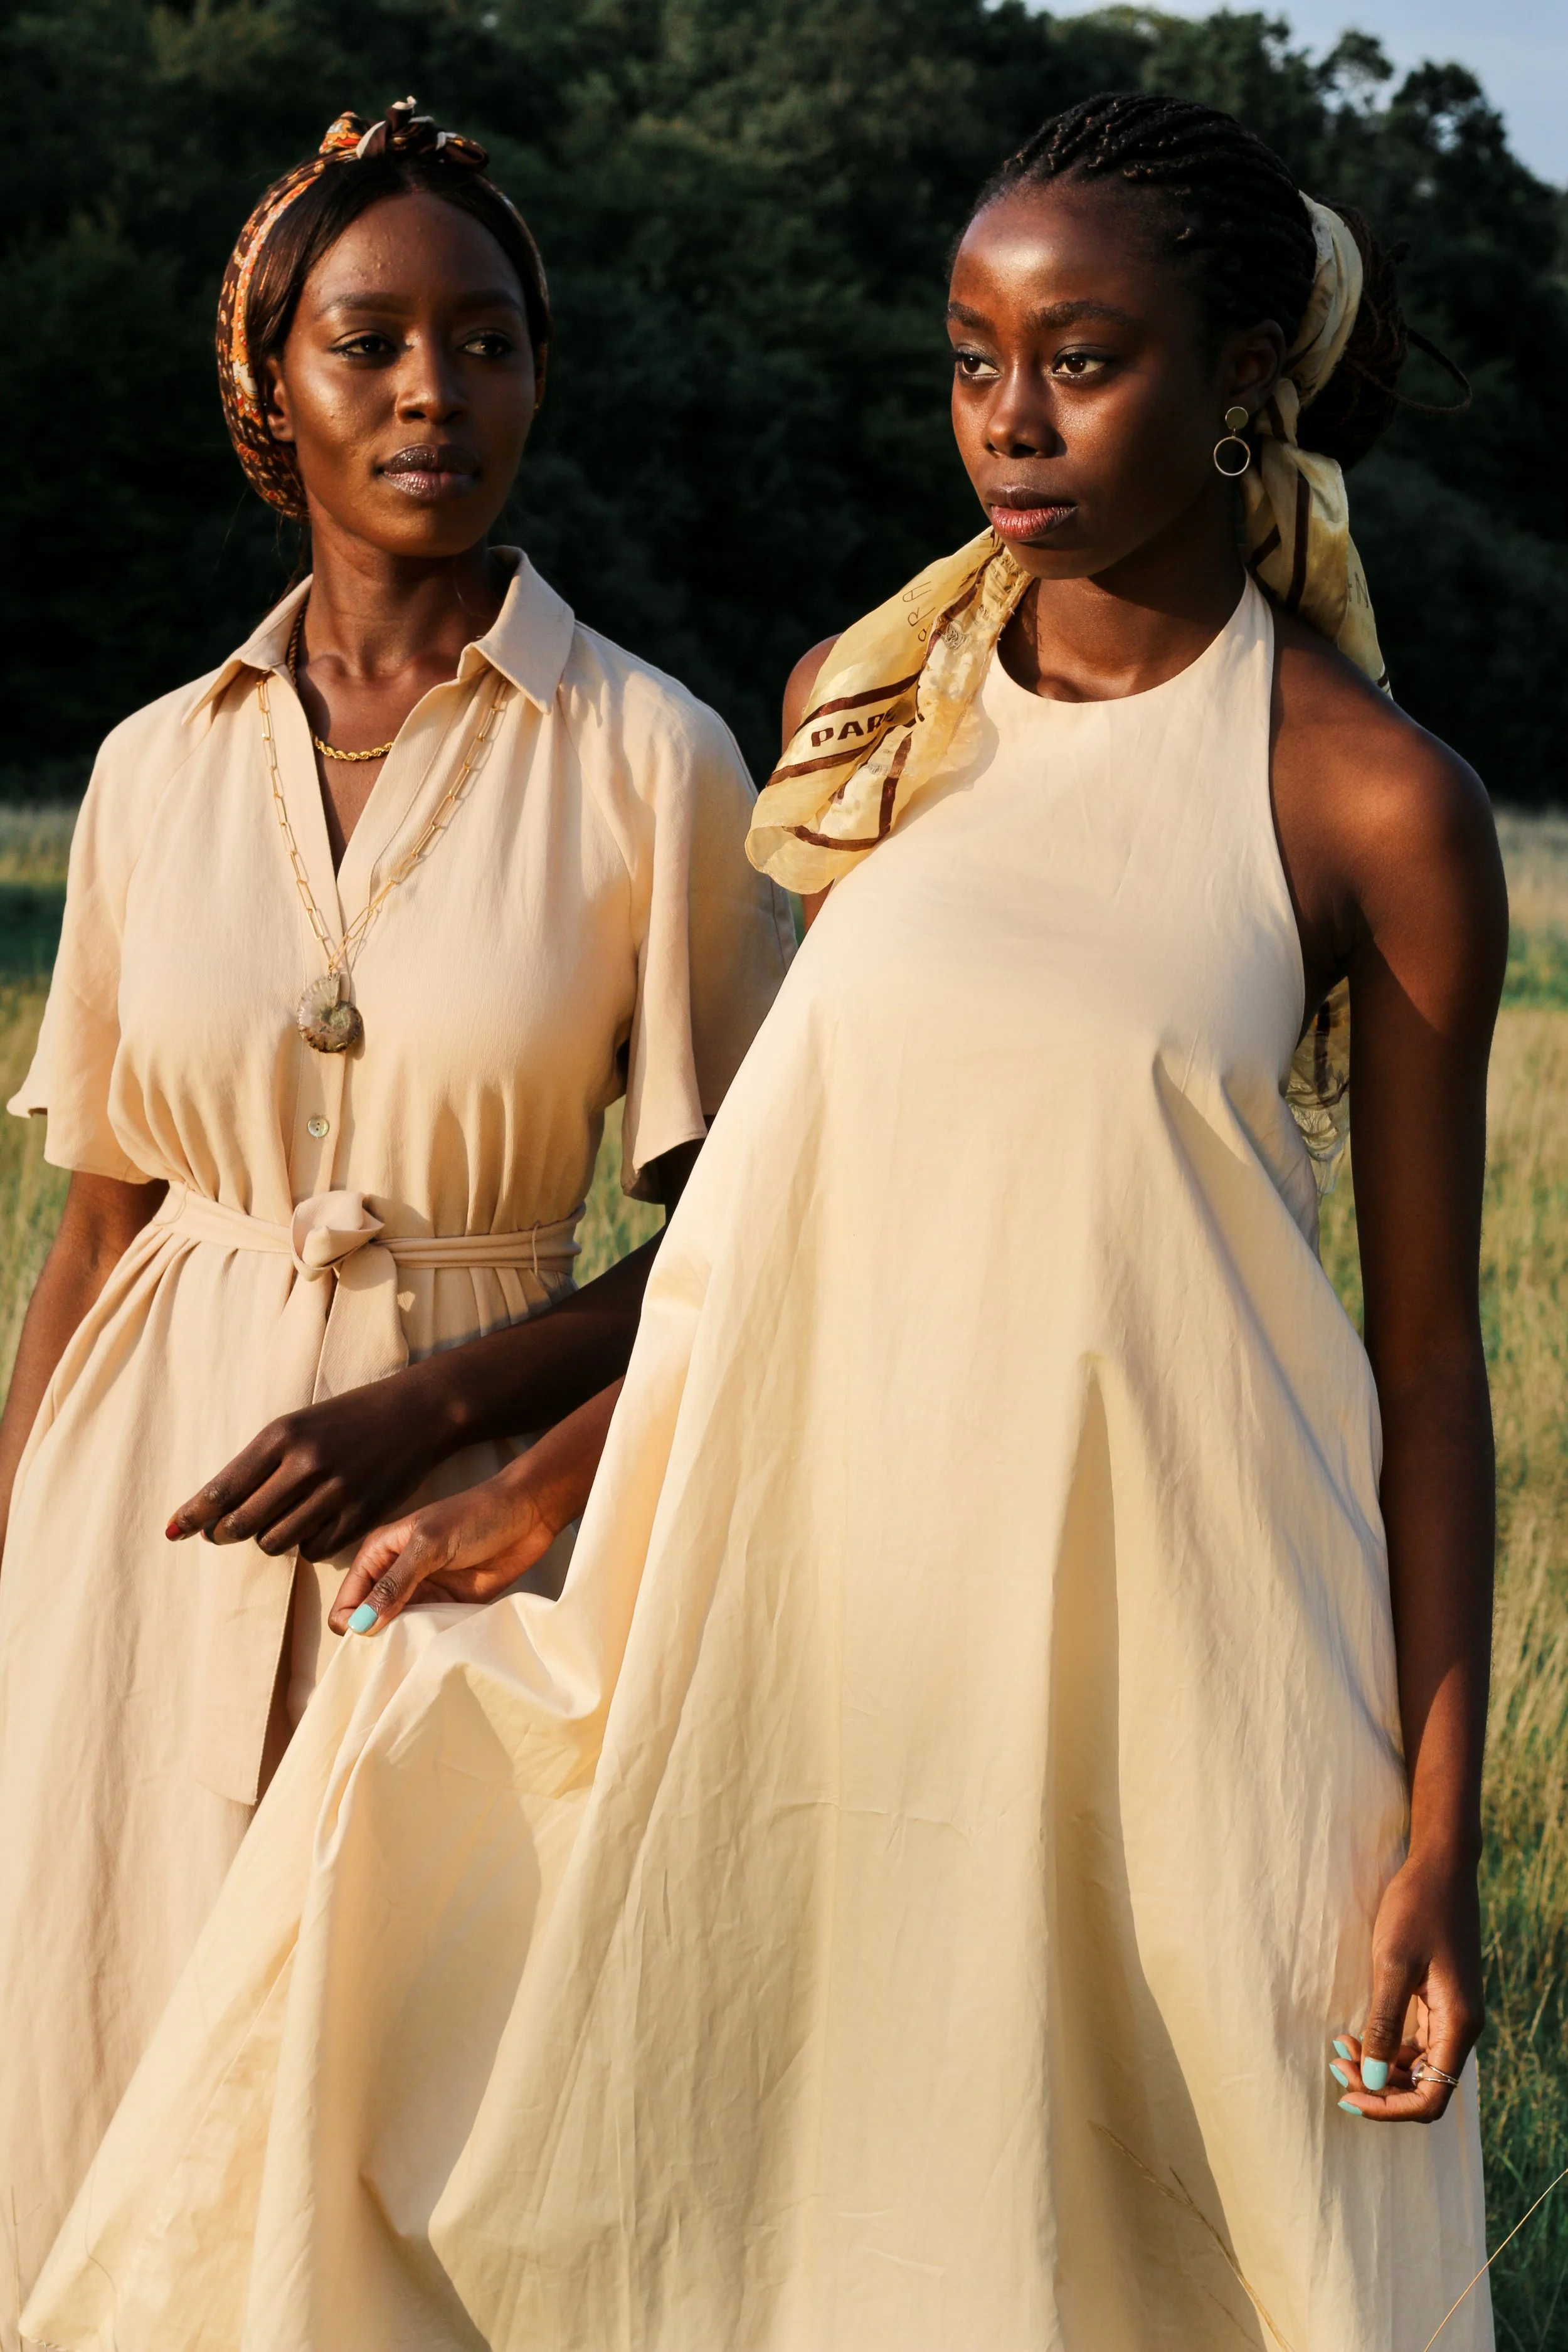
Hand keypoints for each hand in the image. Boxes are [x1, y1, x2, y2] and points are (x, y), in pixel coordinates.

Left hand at [165, 1378, 444, 1562]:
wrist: (417, 1413)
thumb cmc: (348, 1418)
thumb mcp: (299, 1424)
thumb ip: (261, 1462)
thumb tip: (217, 1507)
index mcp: (283, 1435)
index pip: (222, 1489)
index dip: (192, 1516)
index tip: (173, 1531)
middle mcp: (305, 1464)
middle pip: (242, 1523)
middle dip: (222, 1534)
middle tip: (218, 1534)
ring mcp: (335, 1492)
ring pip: (275, 1541)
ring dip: (265, 1540)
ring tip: (271, 1526)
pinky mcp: (361, 1514)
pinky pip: (312, 1549)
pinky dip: (303, 1545)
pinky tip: (309, 1527)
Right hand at [331, 1379, 621, 1634]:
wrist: (529, 1514)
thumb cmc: (476, 1516)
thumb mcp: (430, 1544)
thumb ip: (396, 1583)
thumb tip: (361, 1624)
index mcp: (379, 1555)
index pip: (348, 1601)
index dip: (352, 1626)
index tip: (370, 1646)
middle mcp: (396, 1577)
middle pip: (370, 1621)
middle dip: (377, 1643)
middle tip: (393, 1663)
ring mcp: (424, 1593)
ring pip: (399, 1632)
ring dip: (405, 1646)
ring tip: (414, 1662)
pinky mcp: (450, 1606)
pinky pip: (429, 1633)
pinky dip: (430, 1644)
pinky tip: (436, 1654)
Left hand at [1329, 1848, 1483, 2121]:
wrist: (1439, 1866)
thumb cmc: (1417, 1908)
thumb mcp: (1393, 1964)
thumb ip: (1385, 2022)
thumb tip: (1374, 2077)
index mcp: (1458, 2025)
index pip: (1431, 2096)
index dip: (1391, 2108)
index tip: (1349, 2096)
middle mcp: (1460, 2027)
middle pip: (1422, 2085)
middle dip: (1378, 2086)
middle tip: (1335, 2064)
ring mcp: (1449, 2013)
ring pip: (1415, 2064)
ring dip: (1378, 2065)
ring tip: (1338, 2046)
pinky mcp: (1437, 1999)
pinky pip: (1413, 2040)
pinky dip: (1384, 2043)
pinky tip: (1353, 2032)